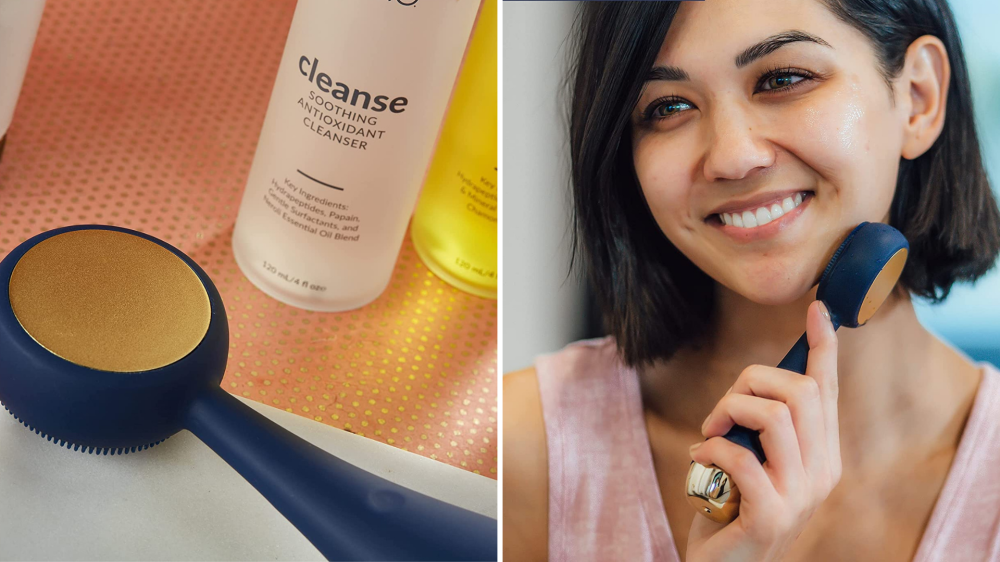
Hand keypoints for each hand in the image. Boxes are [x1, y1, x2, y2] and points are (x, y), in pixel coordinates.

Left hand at [685, 300, 841, 561]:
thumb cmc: (732, 505)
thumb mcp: (753, 456)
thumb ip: (764, 425)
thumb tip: (757, 381)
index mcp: (823, 454)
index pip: (827, 390)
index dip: (823, 347)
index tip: (817, 308)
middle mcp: (823, 472)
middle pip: (799, 391)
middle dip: (748, 382)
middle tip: (719, 413)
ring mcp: (801, 496)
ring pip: (774, 415)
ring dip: (728, 411)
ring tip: (709, 435)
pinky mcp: (772, 516)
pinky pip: (742, 456)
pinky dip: (713, 449)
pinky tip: (700, 460)